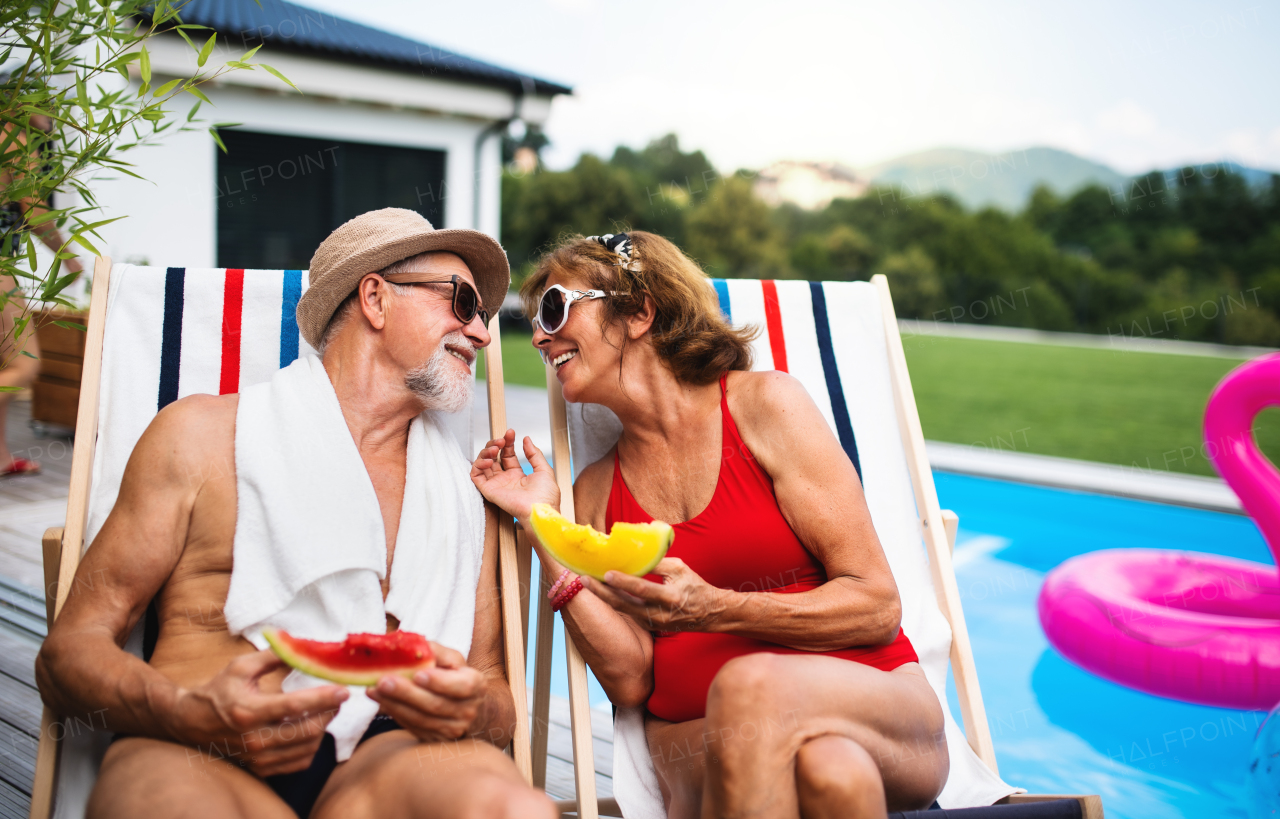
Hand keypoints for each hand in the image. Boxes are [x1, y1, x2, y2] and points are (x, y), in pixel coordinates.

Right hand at [171, 649, 348, 776]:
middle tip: (338, 698)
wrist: (191, 723)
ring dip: (323, 729)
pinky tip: (311, 731)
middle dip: (329, 713)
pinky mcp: (260, 769)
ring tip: (326, 711)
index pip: (295, 706)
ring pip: (306, 748)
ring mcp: (257, 758)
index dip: (323, 698)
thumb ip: (276, 656)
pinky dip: (311, 747)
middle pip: (307, 730)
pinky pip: (298, 763)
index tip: (344, 690)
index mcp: (248, 711)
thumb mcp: (242, 666)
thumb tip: (305, 645)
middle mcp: (254, 739)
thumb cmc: (218, 691)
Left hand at [366, 642, 486, 741]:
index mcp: (476, 686)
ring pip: (420, 719)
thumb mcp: (454, 661)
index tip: (418, 674)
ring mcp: (452, 729)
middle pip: (435, 705)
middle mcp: (468, 711)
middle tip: (383, 680)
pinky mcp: (436, 740)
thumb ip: (437, 652)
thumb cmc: (457, 677)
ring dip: (394, 704)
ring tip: (373, 689)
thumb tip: (414, 644)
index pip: (461, 686)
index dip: (439, 682)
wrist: (468, 709)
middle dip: (407, 693)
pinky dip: (394, 713)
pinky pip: (413, 727)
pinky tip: (380, 700)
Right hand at [470, 429, 559, 521]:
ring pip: (483, 464)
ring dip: (486, 452)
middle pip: (494, 457)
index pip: (507, 455)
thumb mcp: (544, 469)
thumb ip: (534, 454)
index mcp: (518, 476)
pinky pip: (476, 476)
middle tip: (502, 439)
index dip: (508, 442)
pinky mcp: (489, 491)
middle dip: (496, 444)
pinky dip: (478, 465)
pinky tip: (489, 460)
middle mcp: (505, 480)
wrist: (540, 510)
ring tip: (495, 448)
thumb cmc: (546, 496)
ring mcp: (496, 485)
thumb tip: (526, 440)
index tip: (511, 432)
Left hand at [584, 558, 727, 632]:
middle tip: (584, 579)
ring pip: (623, 609)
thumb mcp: (680, 569)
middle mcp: (659, 614)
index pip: (642, 589)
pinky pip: (628, 612)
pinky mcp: (650, 626)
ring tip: (588, 582)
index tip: (606, 573)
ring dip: (604, 596)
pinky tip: (603, 590)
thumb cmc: (695, 586)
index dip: (624, 582)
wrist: (709, 614)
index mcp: (670, 598)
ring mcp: (653, 623)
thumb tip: (634, 551)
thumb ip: (657, 563)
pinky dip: (614, 601)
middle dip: (602, 592)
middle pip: (625, 604)